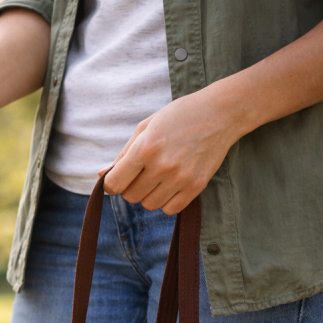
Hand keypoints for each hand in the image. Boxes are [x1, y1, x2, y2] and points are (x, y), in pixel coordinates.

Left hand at [101, 86, 247, 214]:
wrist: (220, 113)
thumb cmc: (178, 117)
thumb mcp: (146, 128)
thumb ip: (123, 154)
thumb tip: (101, 175)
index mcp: (145, 148)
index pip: (115, 184)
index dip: (111, 183)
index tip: (117, 178)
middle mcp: (162, 166)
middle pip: (131, 196)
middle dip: (131, 186)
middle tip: (143, 172)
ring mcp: (180, 178)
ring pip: (149, 205)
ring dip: (149, 194)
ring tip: (159, 176)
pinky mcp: (196, 186)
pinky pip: (170, 209)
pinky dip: (166, 201)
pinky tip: (171, 185)